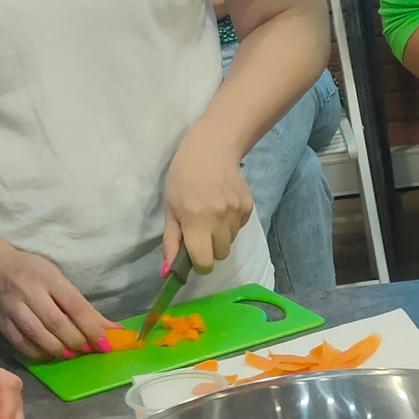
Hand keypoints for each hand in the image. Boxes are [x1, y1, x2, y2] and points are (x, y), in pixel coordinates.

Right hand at [0, 246, 106, 360]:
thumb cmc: (33, 272)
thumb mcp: (58, 279)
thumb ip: (83, 306)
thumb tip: (112, 330)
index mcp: (48, 277)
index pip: (74, 305)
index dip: (91, 327)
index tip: (104, 343)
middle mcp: (29, 290)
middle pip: (55, 322)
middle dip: (75, 340)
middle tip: (86, 349)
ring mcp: (12, 307)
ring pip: (37, 334)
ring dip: (57, 349)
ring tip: (69, 353)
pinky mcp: (1, 321)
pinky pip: (20, 342)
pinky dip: (37, 353)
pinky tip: (49, 355)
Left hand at [162, 123, 254, 271]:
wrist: (212, 147)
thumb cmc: (183, 177)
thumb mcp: (170, 208)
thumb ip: (171, 241)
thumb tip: (169, 271)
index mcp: (196, 220)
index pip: (204, 261)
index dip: (199, 263)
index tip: (194, 255)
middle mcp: (219, 218)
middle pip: (220, 255)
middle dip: (210, 249)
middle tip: (201, 231)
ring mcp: (237, 212)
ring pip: (231, 242)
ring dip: (221, 236)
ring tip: (212, 213)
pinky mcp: (249, 207)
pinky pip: (240, 228)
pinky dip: (231, 223)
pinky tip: (223, 205)